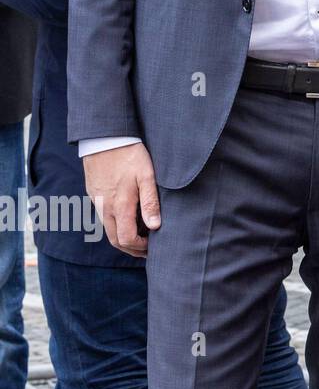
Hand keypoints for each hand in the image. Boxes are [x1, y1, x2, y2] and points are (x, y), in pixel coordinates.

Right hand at [83, 142, 160, 257]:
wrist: (104, 138)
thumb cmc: (129, 155)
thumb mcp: (146, 176)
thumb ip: (150, 202)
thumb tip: (155, 226)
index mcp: (119, 206)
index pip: (126, 239)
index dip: (140, 248)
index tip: (154, 247)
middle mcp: (105, 208)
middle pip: (115, 240)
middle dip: (131, 249)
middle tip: (147, 250)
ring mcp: (97, 202)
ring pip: (108, 229)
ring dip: (123, 238)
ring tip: (142, 237)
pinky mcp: (94, 195)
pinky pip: (104, 218)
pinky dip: (116, 225)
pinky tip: (129, 219)